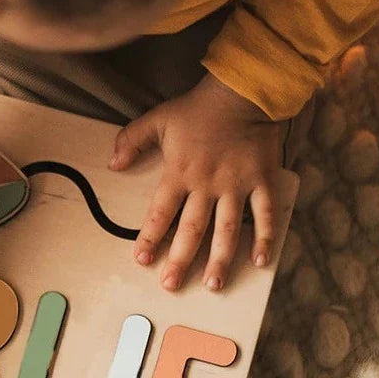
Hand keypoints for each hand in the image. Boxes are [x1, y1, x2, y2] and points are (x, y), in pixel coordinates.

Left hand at [110, 73, 283, 290]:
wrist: (242, 92)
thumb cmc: (198, 108)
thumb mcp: (157, 119)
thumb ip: (132, 141)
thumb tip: (113, 164)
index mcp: (179, 173)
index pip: (160, 213)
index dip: (150, 237)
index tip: (142, 260)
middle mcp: (207, 185)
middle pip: (191, 230)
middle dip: (180, 260)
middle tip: (171, 284)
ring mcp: (236, 185)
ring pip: (227, 230)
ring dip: (220, 259)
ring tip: (213, 285)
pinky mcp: (262, 180)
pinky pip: (266, 214)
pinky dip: (265, 238)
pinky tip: (260, 261)